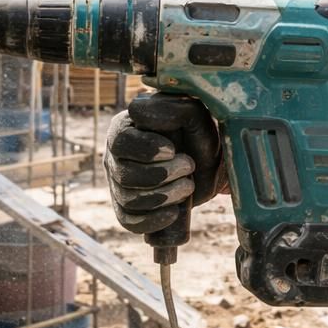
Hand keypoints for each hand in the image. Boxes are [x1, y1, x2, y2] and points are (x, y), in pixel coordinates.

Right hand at [104, 93, 223, 234]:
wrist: (212, 166)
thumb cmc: (198, 134)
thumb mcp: (194, 114)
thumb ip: (171, 106)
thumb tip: (136, 112)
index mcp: (124, 128)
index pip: (120, 141)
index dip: (146, 149)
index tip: (173, 150)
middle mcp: (115, 156)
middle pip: (123, 174)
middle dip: (160, 175)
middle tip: (189, 166)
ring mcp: (118, 183)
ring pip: (128, 199)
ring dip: (164, 196)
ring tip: (187, 186)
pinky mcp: (127, 208)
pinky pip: (129, 221)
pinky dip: (153, 219)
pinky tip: (174, 211)